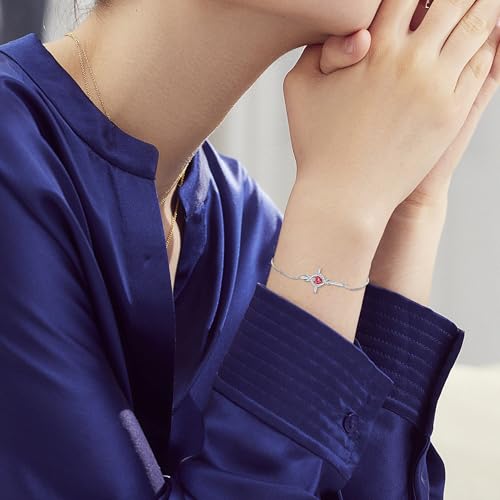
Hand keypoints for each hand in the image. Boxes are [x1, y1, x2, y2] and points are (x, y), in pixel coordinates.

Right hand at [283, 0, 499, 230]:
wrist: (345, 198)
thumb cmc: (317, 146)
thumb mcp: (299, 89)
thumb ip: (317, 46)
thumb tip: (346, 26)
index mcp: (371, 47)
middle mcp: (409, 60)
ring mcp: (436, 86)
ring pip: (476, 25)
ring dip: (484, 4)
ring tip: (484, 0)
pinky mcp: (452, 112)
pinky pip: (481, 63)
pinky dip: (489, 42)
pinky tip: (489, 33)